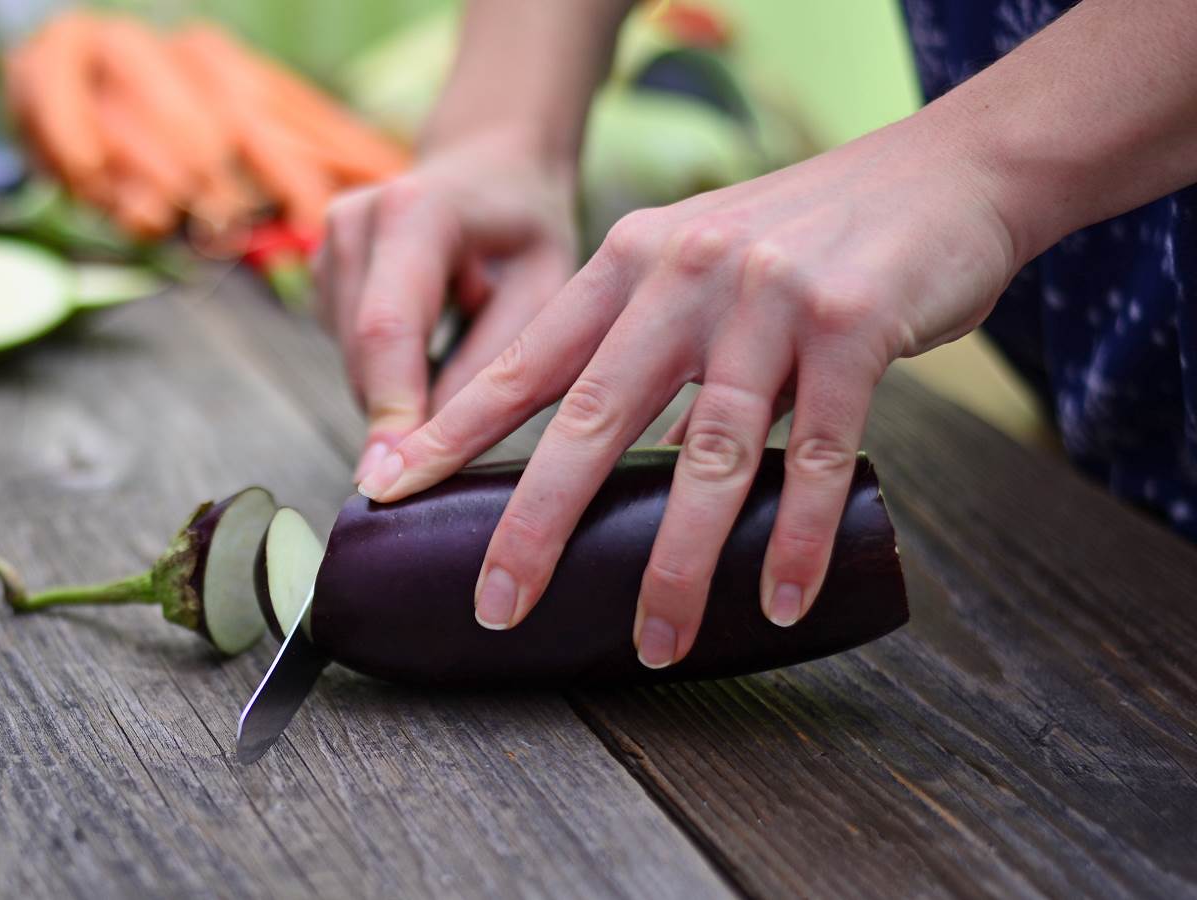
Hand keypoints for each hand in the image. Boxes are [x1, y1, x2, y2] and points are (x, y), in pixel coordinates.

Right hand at [313, 130, 577, 481]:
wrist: (492, 169)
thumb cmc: (528, 231)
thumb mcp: (543, 290)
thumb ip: (495, 363)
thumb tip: (441, 446)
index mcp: (416, 211)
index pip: (388, 328)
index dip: (390, 409)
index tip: (388, 481)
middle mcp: (355, 219)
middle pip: (363, 355)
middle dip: (402, 414)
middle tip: (460, 438)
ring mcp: (328, 243)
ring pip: (354, 363)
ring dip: (406, 384)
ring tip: (466, 330)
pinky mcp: (321, 271)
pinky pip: (352, 352)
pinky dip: (393, 366)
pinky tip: (435, 329)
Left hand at [358, 115, 1017, 666]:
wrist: (940, 175)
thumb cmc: (807, 237)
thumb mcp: (702, 266)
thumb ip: (650, 351)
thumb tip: (611, 465)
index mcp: (631, 262)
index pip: (528, 359)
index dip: (454, 431)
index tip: (389, 489)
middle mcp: (685, 272)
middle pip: (594, 419)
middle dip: (538, 523)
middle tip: (498, 603)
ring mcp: (769, 296)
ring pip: (707, 454)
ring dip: (678, 562)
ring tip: (655, 642)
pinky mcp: (852, 325)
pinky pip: (816, 455)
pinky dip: (797, 537)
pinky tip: (778, 596)